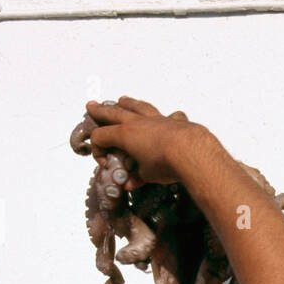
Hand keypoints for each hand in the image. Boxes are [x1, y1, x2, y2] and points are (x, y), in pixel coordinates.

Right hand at [85, 96, 210, 189]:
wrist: (192, 152)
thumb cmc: (165, 163)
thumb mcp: (147, 175)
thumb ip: (137, 177)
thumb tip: (129, 184)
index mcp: (125, 135)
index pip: (101, 137)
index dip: (98, 149)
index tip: (106, 163)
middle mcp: (139, 123)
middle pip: (114, 113)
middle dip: (101, 111)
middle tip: (91, 106)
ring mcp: (157, 119)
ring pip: (139, 107)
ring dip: (129, 103)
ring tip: (121, 100)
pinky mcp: (175, 121)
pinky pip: (169, 116)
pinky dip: (166, 117)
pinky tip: (168, 117)